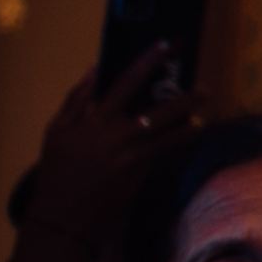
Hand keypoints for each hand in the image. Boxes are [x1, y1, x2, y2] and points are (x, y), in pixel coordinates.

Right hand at [20, 40, 193, 258]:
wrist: (63, 216)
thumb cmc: (57, 170)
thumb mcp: (57, 132)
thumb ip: (77, 99)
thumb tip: (94, 70)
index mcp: (95, 122)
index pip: (126, 82)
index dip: (147, 61)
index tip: (165, 45)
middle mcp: (117, 139)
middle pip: (160, 111)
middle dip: (186, 99)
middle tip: (204, 91)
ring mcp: (131, 159)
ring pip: (170, 138)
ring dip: (190, 127)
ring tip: (203, 119)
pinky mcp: (139, 178)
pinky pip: (161, 157)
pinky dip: (173, 147)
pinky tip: (184, 140)